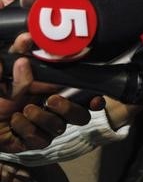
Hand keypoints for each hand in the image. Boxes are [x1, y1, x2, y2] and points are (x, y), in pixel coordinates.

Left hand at [1, 34, 95, 152]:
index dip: (95, 99)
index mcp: (55, 92)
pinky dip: (26, 128)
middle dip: (68, 108)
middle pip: (81, 116)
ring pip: (60, 127)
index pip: (84, 97)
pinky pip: (40, 139)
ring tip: (24, 111)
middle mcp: (55, 112)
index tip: (95, 98)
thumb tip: (27, 38)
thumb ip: (17, 53)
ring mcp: (46, 129)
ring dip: (42, 117)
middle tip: (52, 99)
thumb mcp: (7, 70)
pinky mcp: (35, 143)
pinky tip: (15, 122)